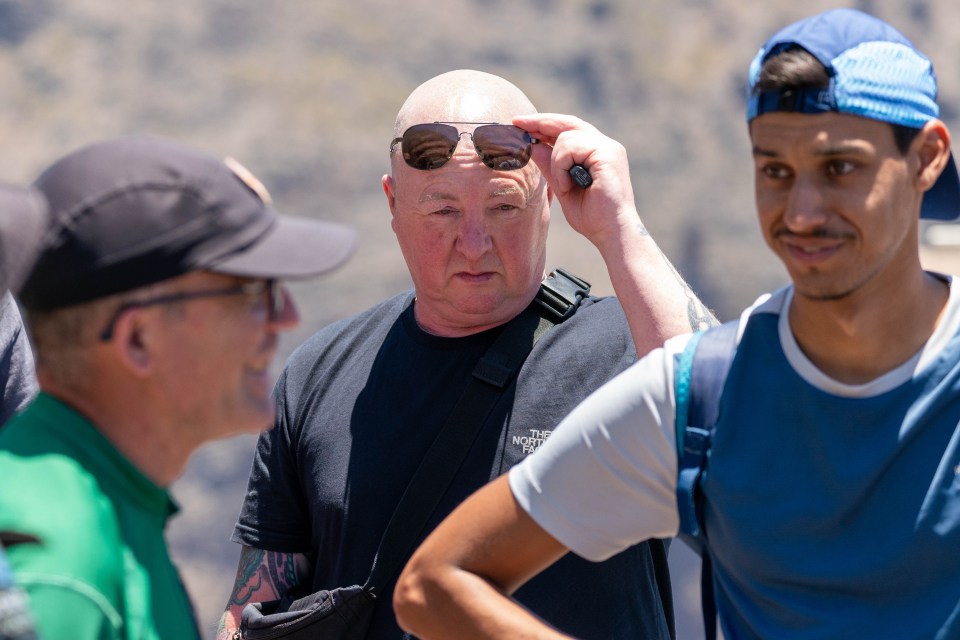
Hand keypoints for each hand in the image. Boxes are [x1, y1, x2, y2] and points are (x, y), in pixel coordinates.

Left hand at [513, 113, 638, 247]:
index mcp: (597, 152)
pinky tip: (569, 185)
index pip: (569, 129)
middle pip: (568, 122)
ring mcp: (608, 147)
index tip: (521, 124)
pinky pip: (571, 148)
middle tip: (517, 123)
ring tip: (564, 186)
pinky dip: (562, 167)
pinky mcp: (608, 153)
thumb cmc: (592, 217)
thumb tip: (532, 145)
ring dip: (555, 163)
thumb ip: (550, 166)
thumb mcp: (563, 188)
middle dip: (540, 122)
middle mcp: (605, 145)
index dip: (545, 125)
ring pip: (565, 137)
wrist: (612, 233)